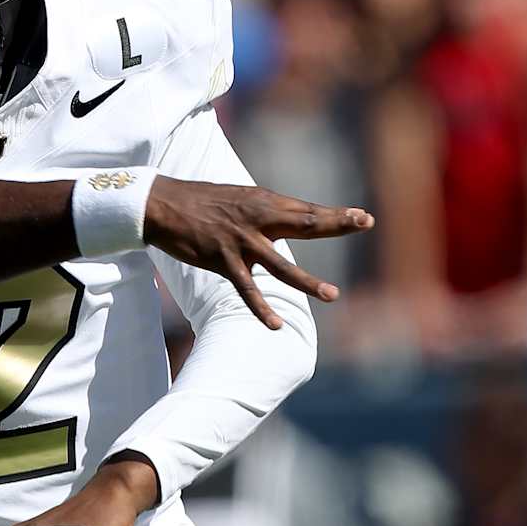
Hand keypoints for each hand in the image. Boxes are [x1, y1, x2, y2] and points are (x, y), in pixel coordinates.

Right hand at [144, 178, 371, 328]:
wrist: (162, 204)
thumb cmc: (200, 201)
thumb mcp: (238, 199)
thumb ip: (264, 211)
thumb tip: (286, 218)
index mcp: (263, 203)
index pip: (307, 210)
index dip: (336, 215)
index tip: (363, 218)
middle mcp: (258, 219)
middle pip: (305, 223)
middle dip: (336, 224)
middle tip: (364, 223)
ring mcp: (241, 242)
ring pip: (281, 265)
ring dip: (308, 282)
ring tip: (332, 294)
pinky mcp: (222, 260)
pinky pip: (246, 289)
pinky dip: (261, 309)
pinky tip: (275, 326)